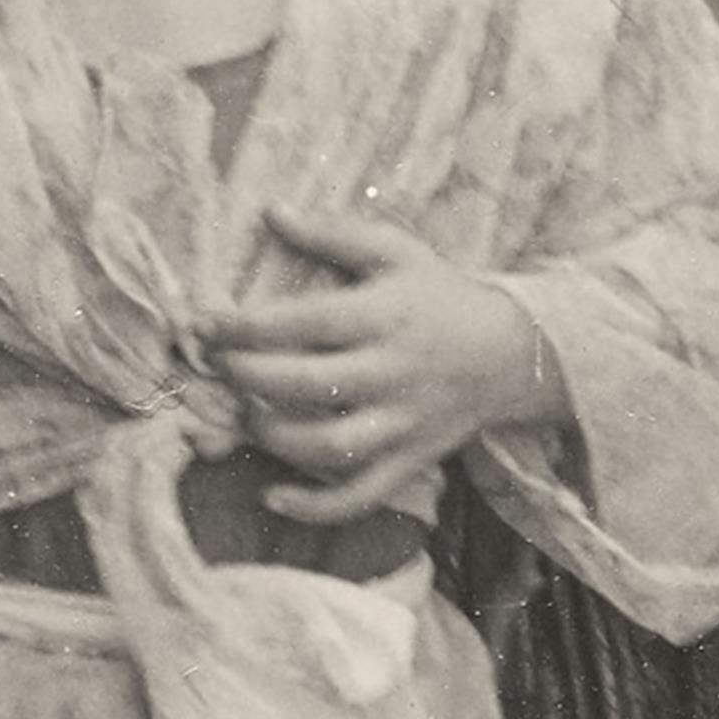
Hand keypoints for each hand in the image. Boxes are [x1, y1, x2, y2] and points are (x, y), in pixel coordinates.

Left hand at [200, 208, 559, 522]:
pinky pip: (360, 497)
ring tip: (247, 416)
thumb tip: (270, 211)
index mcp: (384, 316)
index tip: (204, 324)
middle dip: (249, 378)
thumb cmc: (442, 296)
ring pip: (330, 447)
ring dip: (275, 438)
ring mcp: (402, 424)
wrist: (514, 352)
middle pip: (308, 385)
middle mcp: (392, 373)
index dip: (245, 327)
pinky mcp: (410, 462)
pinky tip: (271, 498)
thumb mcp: (395, 252)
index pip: (303, 323)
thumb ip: (331, 233)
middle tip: (219, 367)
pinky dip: (314, 507)